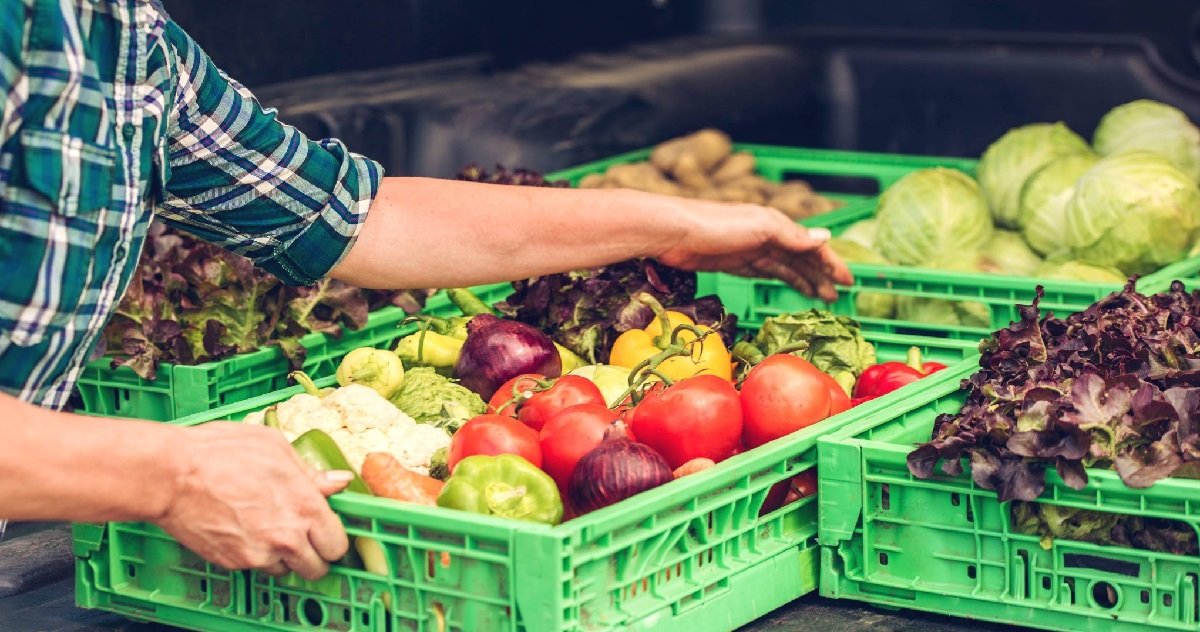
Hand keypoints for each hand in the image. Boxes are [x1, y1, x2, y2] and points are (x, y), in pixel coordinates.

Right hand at [155, 423, 351, 579]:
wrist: (171, 475)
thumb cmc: (221, 452)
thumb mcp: (275, 448)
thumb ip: (311, 472)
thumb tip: (338, 481)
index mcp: (304, 507)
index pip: (337, 544)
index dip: (333, 538)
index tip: (327, 531)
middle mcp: (286, 537)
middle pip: (317, 568)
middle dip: (314, 555)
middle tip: (305, 539)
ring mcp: (258, 554)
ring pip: (286, 570)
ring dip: (284, 557)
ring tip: (269, 529)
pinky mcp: (233, 562)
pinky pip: (255, 567)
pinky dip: (255, 555)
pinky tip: (244, 530)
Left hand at [653, 198, 851, 301]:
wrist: (674, 232)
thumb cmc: (716, 224)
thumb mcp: (760, 227)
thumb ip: (792, 235)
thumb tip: (825, 238)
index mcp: (777, 224)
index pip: (812, 245)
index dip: (831, 263)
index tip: (849, 282)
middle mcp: (767, 235)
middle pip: (801, 258)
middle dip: (821, 275)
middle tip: (837, 296)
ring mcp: (751, 249)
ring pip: (785, 267)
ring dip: (805, 280)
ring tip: (821, 298)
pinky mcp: (734, 263)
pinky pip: (766, 272)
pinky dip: (782, 279)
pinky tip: (791, 287)